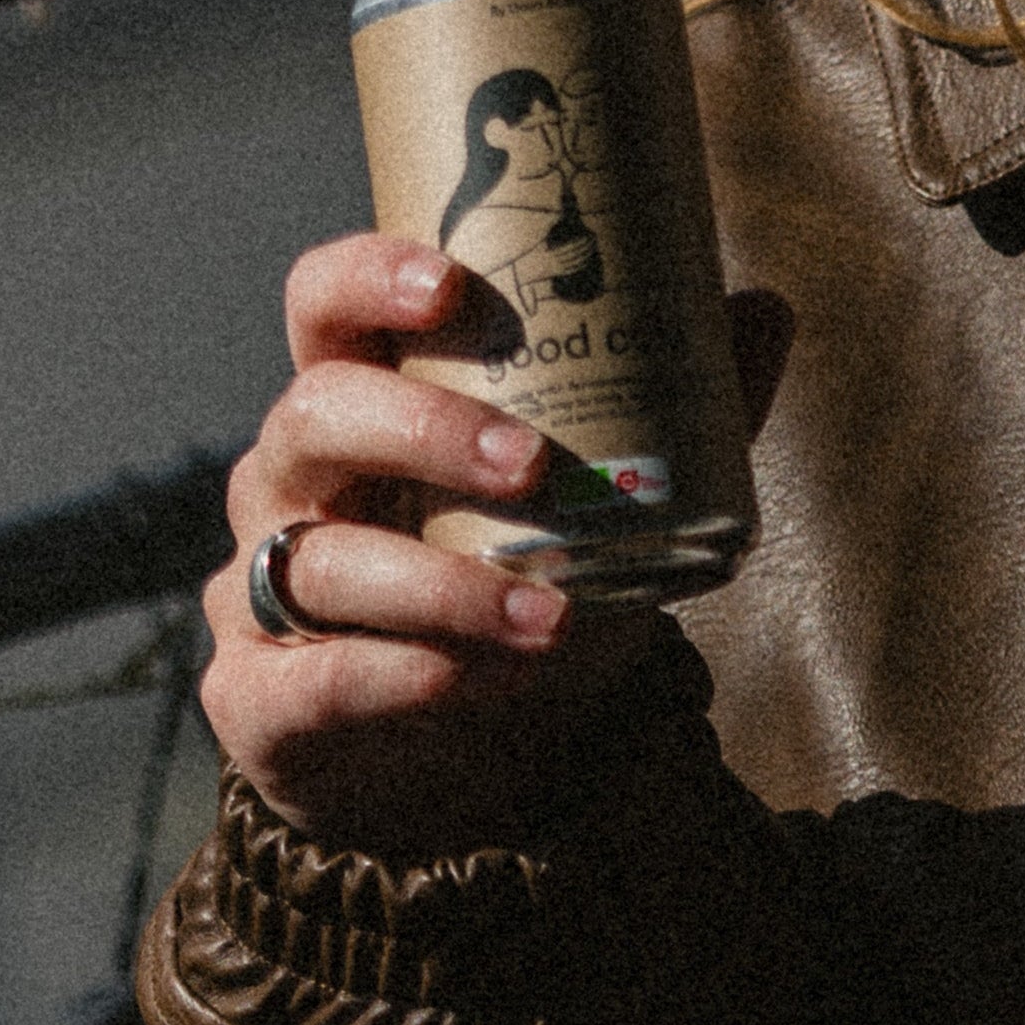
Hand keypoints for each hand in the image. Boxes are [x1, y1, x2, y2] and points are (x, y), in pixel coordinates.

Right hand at [202, 233, 672, 859]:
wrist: (476, 745)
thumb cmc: (525, 572)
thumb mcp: (600, 490)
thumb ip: (679, 407)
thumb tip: (765, 307)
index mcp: (364, 396)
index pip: (324, 303)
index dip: (368, 279)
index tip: (452, 286)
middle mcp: (295, 477)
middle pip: (316, 415)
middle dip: (427, 433)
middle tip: (535, 466)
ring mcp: (262, 585)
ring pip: (322, 561)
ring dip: (445, 585)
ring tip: (555, 613)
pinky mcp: (260, 695)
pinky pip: (315, 677)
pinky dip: (407, 674)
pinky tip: (483, 676)